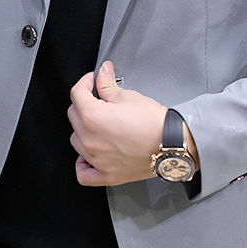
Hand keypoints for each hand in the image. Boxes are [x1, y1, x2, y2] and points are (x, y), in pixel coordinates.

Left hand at [68, 61, 167, 186]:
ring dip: (82, 129)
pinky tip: (88, 155)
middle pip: (73, 115)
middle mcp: (90, 140)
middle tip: (99, 99)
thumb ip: (108, 85)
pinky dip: (83, 164)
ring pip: (76, 140)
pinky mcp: (106, 175)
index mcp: (93, 117)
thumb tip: (102, 73)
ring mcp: (96, 159)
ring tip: (98, 124)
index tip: (92, 81)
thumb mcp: (128, 96)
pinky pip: (83, 173)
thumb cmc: (154, 122)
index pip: (77, 94)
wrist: (173, 143)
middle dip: (83, 103)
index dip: (85, 82)